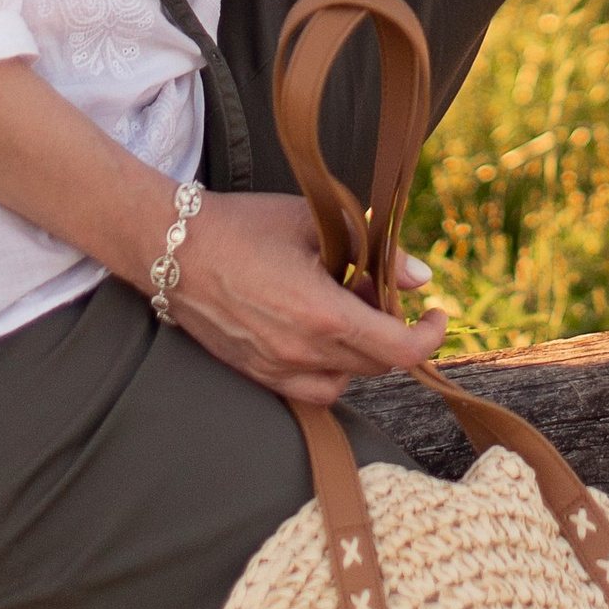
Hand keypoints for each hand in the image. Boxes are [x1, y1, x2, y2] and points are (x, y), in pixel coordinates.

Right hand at [169, 190, 446, 405]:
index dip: (429, 335)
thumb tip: (418, 276)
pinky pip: (311, 387)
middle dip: (390, 328)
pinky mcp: (256, 374)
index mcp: (322, 314)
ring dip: (359, 350)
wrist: (172, 248)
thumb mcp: (314, 221)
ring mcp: (276, 369)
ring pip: (346, 378)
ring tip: (342, 306)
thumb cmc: (243, 226)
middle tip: (375, 288)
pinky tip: (315, 330)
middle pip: (376, 362)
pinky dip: (328, 366)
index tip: (436, 313)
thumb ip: (373, 248)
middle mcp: (302, 352)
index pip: (399, 349)